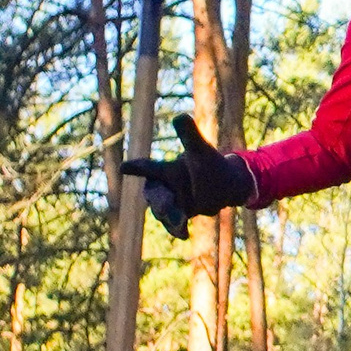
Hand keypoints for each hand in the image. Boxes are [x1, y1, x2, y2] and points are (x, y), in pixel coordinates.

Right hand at [122, 114, 254, 238]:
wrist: (226, 187)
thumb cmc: (211, 165)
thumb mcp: (201, 151)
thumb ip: (189, 136)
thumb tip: (180, 115)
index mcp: (166, 169)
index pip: (148, 167)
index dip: (136, 167)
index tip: (123, 167)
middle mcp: (165, 186)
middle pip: (153, 194)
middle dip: (158, 201)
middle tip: (167, 208)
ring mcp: (171, 202)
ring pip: (161, 211)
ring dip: (168, 216)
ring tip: (179, 223)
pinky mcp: (178, 215)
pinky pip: (173, 224)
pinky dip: (177, 228)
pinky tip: (184, 234)